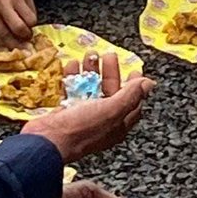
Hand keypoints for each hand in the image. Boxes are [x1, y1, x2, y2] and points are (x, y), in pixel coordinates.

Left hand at [0, 0, 37, 45]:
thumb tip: (10, 45)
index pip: (4, 33)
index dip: (13, 44)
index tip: (20, 50)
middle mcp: (2, 2)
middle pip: (20, 27)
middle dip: (25, 37)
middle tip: (25, 39)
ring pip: (31, 20)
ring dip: (30, 27)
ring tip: (25, 26)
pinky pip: (33, 10)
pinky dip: (30, 16)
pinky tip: (23, 14)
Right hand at [21, 57, 152, 159]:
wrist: (46, 142)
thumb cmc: (80, 128)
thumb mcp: (111, 110)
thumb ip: (130, 96)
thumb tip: (149, 84)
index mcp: (117, 124)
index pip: (132, 104)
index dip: (135, 87)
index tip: (133, 70)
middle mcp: (101, 122)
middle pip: (110, 93)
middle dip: (111, 73)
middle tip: (108, 56)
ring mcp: (83, 117)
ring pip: (90, 89)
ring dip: (91, 71)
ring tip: (89, 55)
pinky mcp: (65, 113)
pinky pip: (72, 91)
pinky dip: (73, 76)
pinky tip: (72, 65)